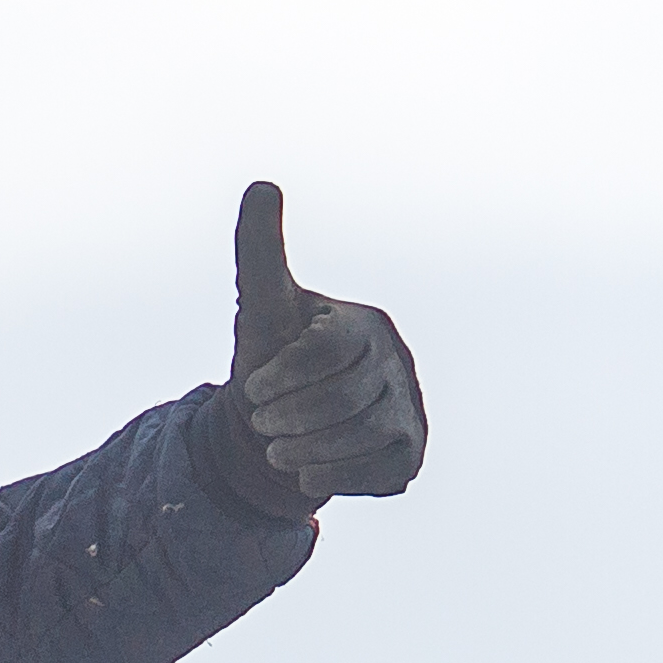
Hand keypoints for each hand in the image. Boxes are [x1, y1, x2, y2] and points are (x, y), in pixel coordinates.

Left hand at [213, 182, 425, 505]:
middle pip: (346, 398)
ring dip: (310, 450)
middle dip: (293, 417)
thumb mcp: (262, 306)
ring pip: (363, 436)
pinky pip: (380, 471)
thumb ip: (259, 249)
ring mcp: (409, 408)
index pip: (329, 349)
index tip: (251, 389)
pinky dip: (338, 477)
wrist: (283, 428)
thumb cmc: (274, 359)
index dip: (284, 373)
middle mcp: (396, 363)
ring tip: (275, 454)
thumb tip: (261, 185)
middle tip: (260, 426)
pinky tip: (304, 475)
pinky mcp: (411, 453)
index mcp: (363, 324)